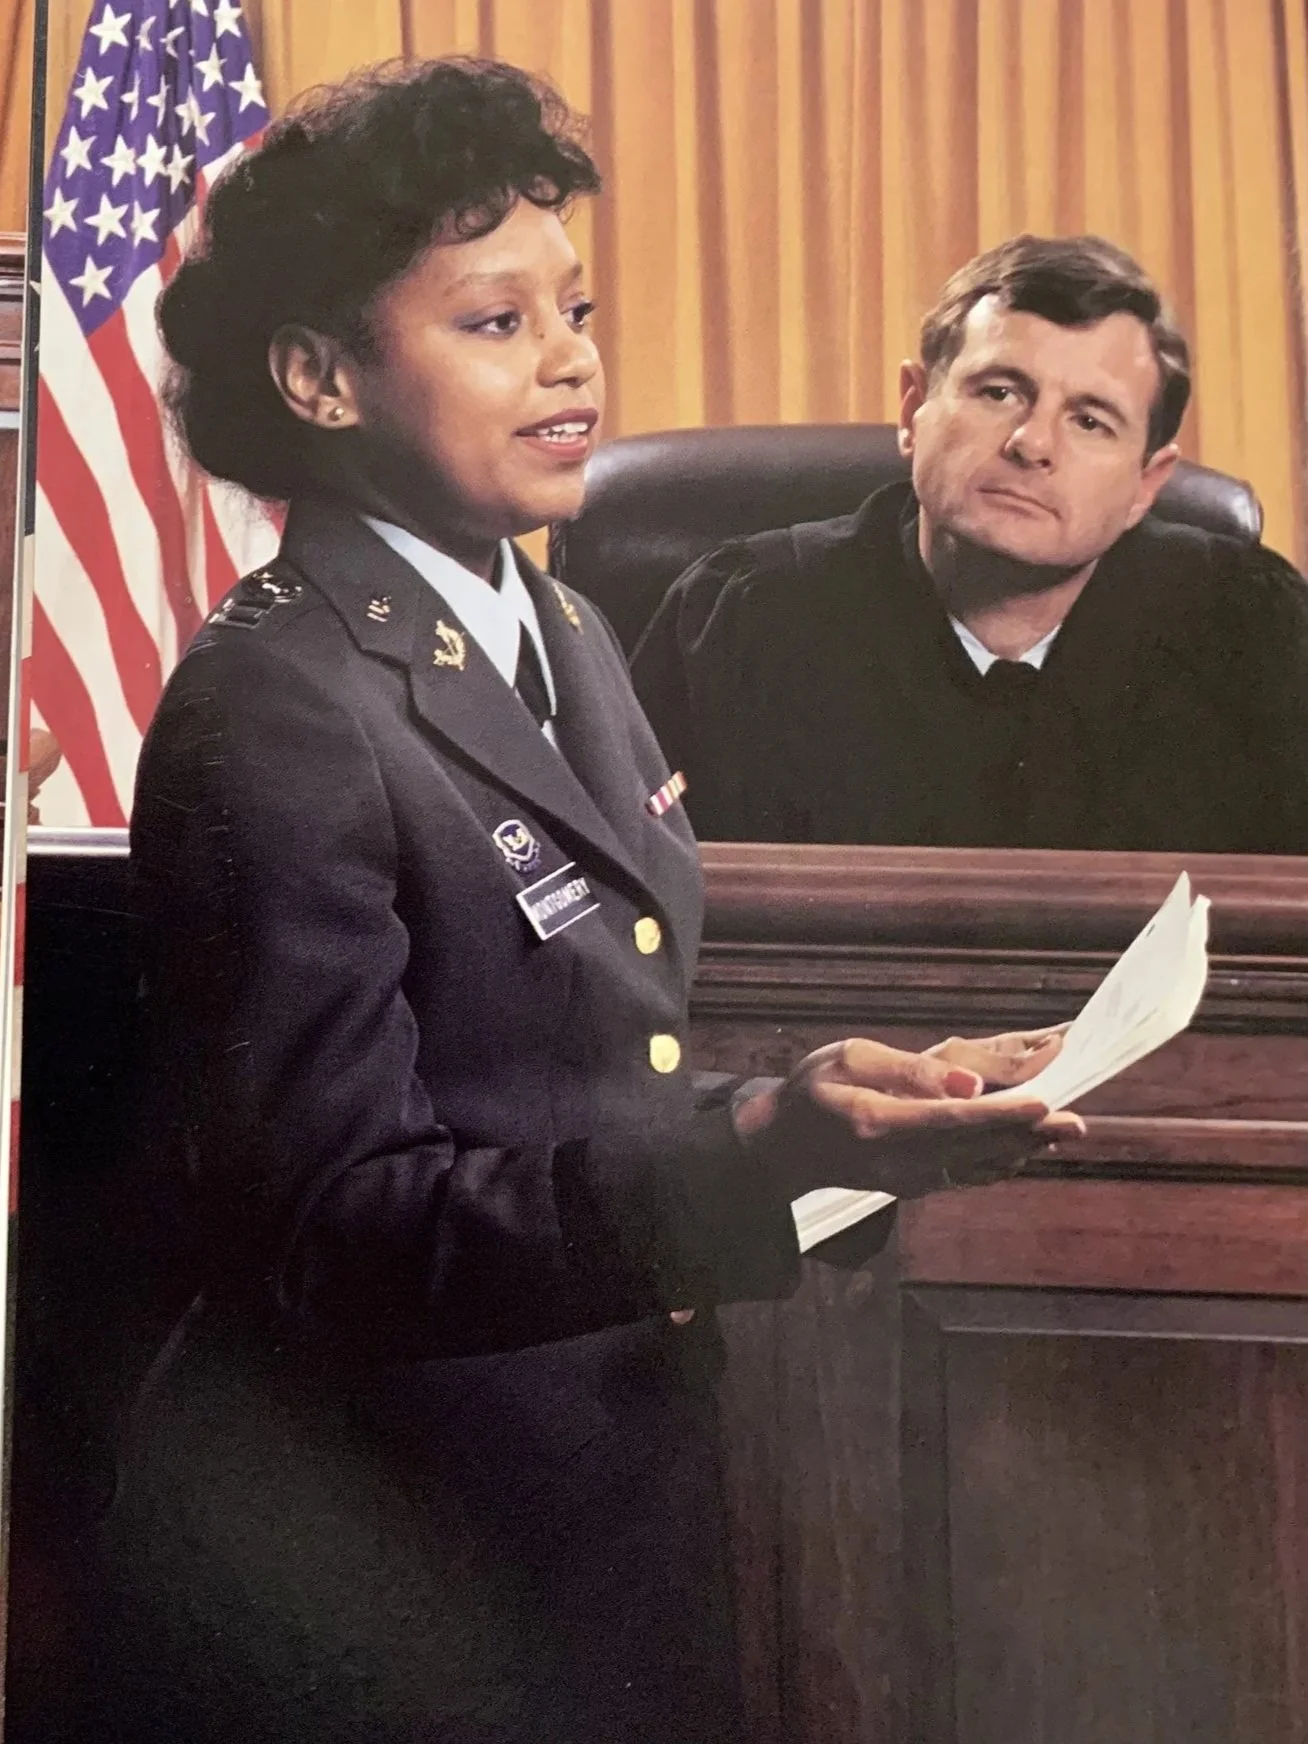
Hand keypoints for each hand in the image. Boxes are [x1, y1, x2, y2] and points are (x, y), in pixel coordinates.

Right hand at [734, 1036, 1083, 1201]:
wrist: (785, 1145)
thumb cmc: (816, 1090)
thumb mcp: (849, 1058)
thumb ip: (910, 1070)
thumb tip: (968, 1083)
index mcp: (876, 1122)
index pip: (950, 1119)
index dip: (1000, 1113)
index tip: (1043, 1103)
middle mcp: (896, 1160)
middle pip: (975, 1146)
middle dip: (1029, 1133)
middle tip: (1076, 1121)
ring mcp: (908, 1179)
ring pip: (978, 1163)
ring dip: (1025, 1147)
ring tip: (1067, 1130)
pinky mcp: (917, 1185)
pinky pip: (968, 1173)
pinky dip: (1003, 1159)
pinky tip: (1032, 1146)